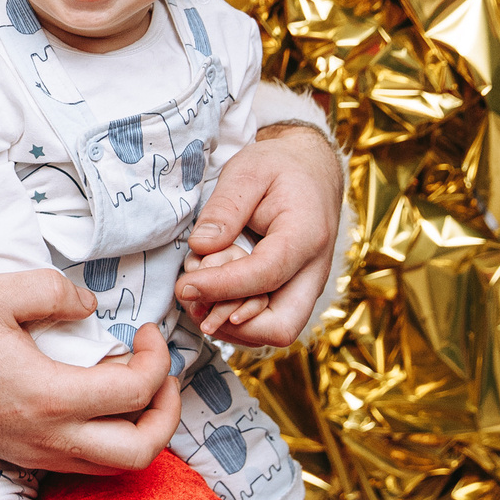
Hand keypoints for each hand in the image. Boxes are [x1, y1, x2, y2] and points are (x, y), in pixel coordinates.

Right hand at [0, 270, 182, 474]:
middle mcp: (53, 438)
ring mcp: (44, 456)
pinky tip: (101, 400)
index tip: (143, 331)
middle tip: (161, 374)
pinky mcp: (34, 461)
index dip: (157, 359)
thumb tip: (93, 306)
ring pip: (122, 466)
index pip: (136, 392)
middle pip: (142, 450)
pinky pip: (94, 464)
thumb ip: (53, 289)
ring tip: (138, 388)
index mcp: (50, 398)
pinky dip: (116, 437)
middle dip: (168, 411)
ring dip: (145, 428)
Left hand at [176, 122, 344, 346]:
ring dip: (230, 324)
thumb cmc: (279, 167)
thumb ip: (224, 209)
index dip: (220, 287)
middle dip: (232, 324)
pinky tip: (211, 294)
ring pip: (275, 332)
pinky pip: (268, 322)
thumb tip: (201, 248)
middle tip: (192, 300)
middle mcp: (314, 271)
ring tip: (197, 292)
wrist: (310, 170)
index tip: (184, 285)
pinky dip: (236, 318)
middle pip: (281, 327)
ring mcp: (306, 286)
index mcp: (306, 235)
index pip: (264, 277)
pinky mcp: (292, 292)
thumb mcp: (248, 172)